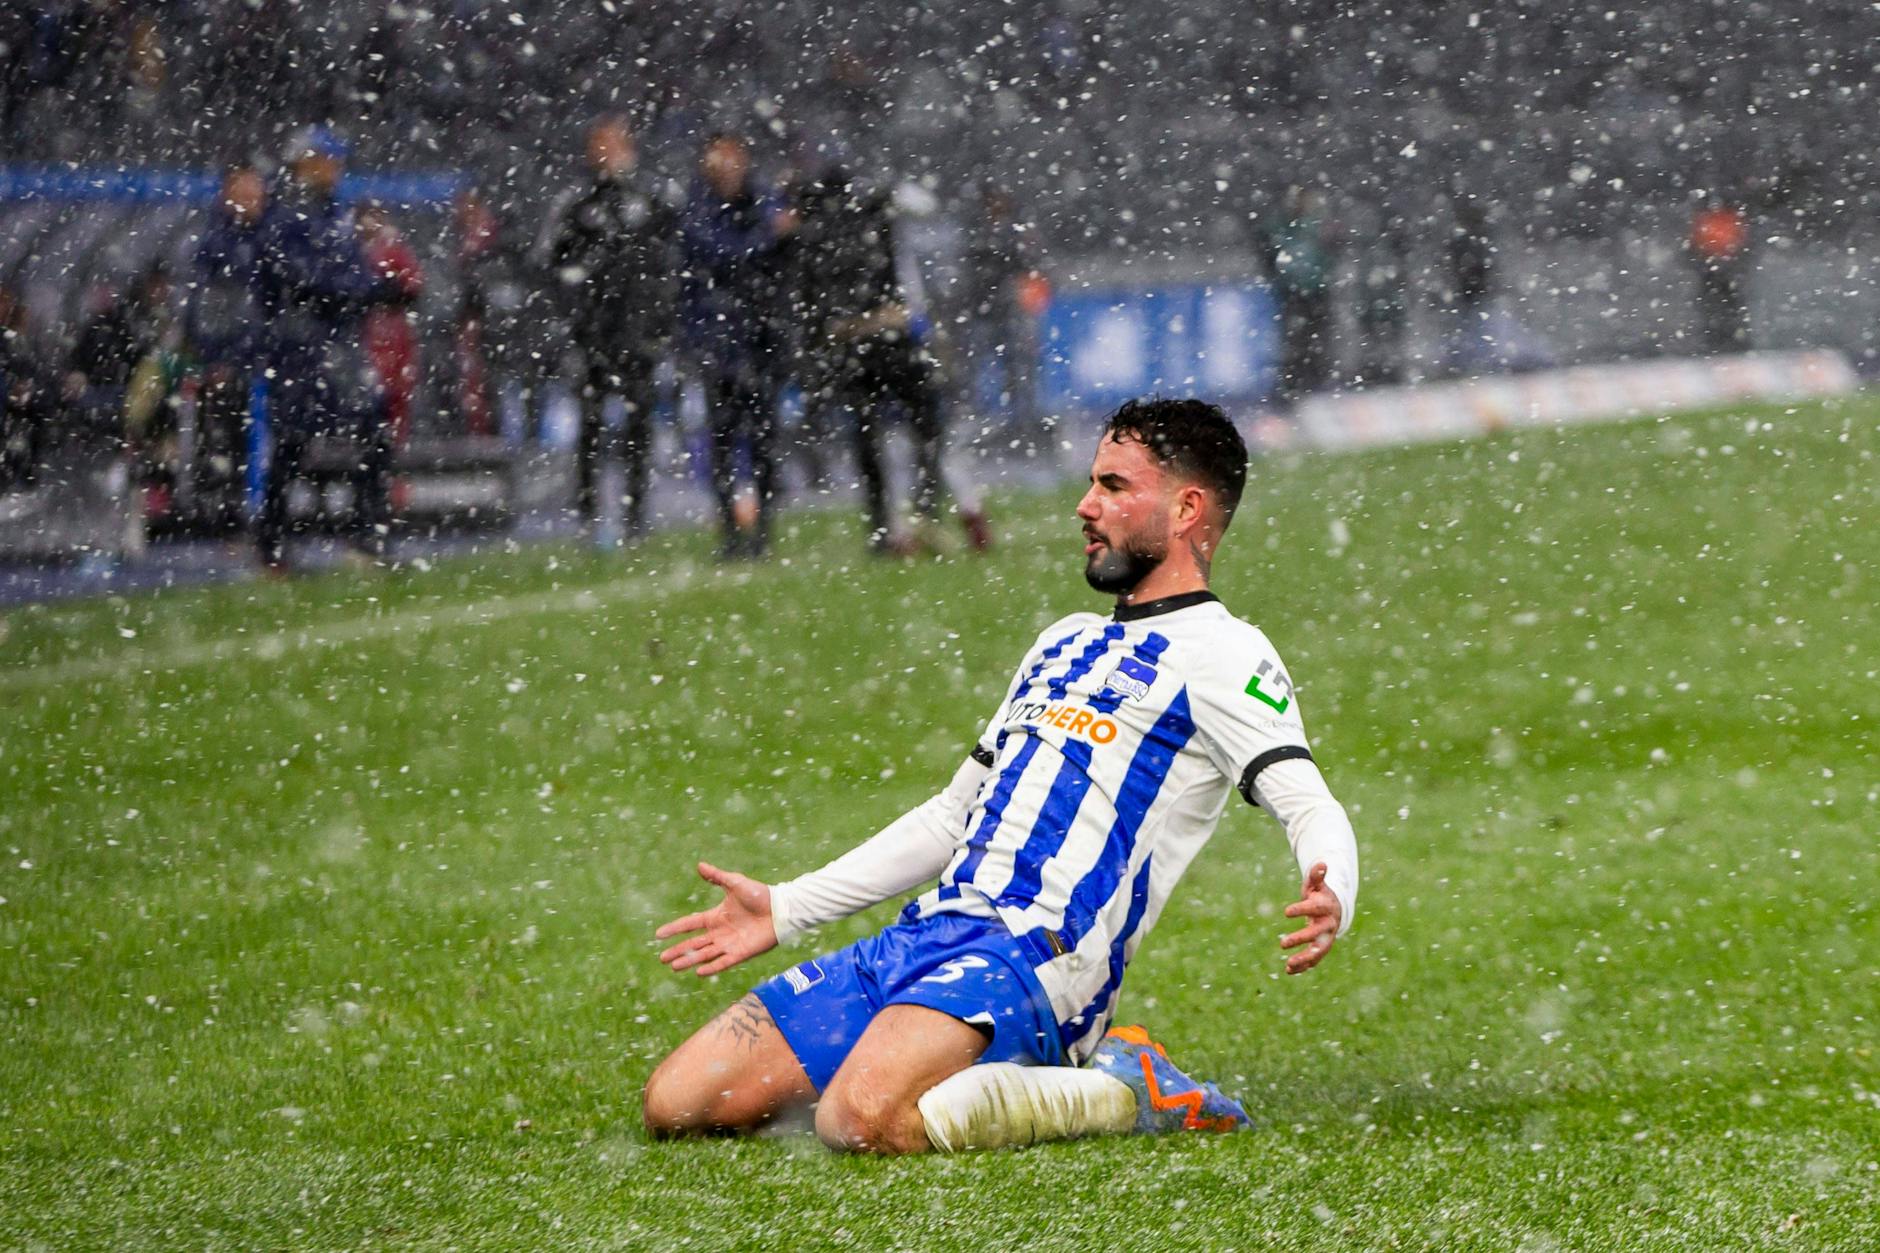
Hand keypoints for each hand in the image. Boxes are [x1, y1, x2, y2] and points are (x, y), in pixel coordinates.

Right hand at [654, 861, 776, 976]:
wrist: (781, 908)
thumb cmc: (760, 895)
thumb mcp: (736, 883)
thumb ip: (717, 876)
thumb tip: (699, 865)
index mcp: (716, 916)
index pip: (690, 924)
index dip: (675, 929)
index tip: (658, 934)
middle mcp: (720, 932)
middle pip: (694, 943)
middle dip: (678, 950)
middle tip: (662, 958)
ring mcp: (730, 944)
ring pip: (705, 954)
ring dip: (689, 960)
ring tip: (673, 966)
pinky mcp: (741, 953)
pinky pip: (723, 962)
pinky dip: (712, 967)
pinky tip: (698, 972)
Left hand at [1280, 861, 1341, 974]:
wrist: (1334, 910)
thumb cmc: (1320, 895)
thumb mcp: (1317, 884)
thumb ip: (1316, 876)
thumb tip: (1321, 863)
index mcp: (1326, 907)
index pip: (1314, 908)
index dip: (1301, 909)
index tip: (1286, 912)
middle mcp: (1328, 925)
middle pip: (1316, 934)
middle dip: (1300, 939)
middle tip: (1282, 943)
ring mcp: (1327, 938)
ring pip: (1318, 952)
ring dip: (1304, 959)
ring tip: (1288, 964)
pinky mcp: (1322, 948)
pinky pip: (1314, 960)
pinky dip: (1303, 966)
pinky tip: (1288, 970)